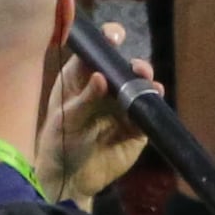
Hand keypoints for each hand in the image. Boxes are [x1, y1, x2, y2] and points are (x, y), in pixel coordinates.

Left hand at [35, 20, 152, 205]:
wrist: (70, 179)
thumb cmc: (59, 142)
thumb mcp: (65, 119)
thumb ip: (83, 99)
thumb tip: (101, 76)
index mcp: (80, 79)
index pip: (96, 53)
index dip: (107, 41)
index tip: (115, 36)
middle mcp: (104, 89)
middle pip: (124, 68)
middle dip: (133, 63)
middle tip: (136, 68)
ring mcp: (121, 107)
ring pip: (140, 87)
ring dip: (146, 81)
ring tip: (146, 81)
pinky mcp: (135, 128)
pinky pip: (148, 112)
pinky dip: (153, 103)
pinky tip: (155, 97)